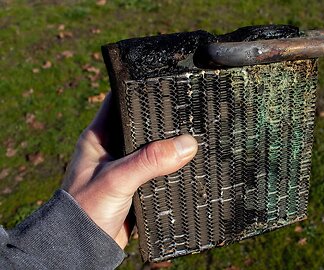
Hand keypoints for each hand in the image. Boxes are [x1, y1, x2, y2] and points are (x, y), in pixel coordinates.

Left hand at [61, 93, 197, 247]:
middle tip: (188, 109)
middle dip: (164, 120)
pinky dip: (172, 167)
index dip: (141, 90)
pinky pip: (159, 169)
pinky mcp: (137, 186)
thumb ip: (149, 161)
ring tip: (194, 134)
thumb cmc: (85, 210)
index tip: (166, 83)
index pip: (120, 102)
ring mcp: (126, 167)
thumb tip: (186, 145)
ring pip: (154, 148)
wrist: (84, 249)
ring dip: (170, 146)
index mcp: (99, 137)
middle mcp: (113, 149)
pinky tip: (188, 163)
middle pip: (143, 125)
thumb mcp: (117, 179)